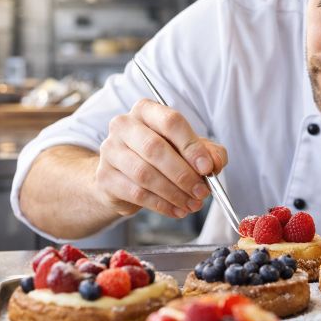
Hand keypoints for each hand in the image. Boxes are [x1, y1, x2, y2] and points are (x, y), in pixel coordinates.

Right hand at [95, 99, 227, 218]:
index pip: (171, 122)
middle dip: (183, 174)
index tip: (207, 168)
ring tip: (193, 204)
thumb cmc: (161, 156)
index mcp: (147, 110)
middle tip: (202, 191)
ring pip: (145, 174)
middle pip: (155, 148)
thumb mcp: (189, 149)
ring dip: (174, 193)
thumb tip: (214, 164)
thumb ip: (209, 152)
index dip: (191, 146)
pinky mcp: (105, 177)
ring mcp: (110, 150)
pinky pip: (137, 193)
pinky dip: (162, 205)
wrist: (123, 176)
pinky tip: (177, 210)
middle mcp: (124, 125)